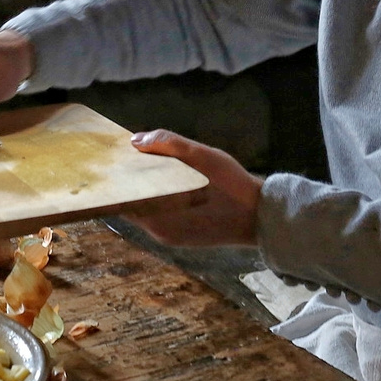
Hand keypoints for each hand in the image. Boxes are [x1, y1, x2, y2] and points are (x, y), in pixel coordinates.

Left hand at [125, 129, 261, 246]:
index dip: (118, 176)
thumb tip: (136, 141)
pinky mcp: (181, 240)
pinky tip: (171, 185)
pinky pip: (161, 217)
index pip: (122, 195)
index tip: (118, 157)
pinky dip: (160, 201)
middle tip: (136, 157)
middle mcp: (158, 230)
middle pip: (133, 201)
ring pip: (146, 209)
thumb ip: (168, 145)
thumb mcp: (203, 156)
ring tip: (153, 167)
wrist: (262, 218)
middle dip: (133, 181)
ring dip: (147, 190)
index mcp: (156, 213)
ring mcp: (169, 237)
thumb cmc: (232, 185)